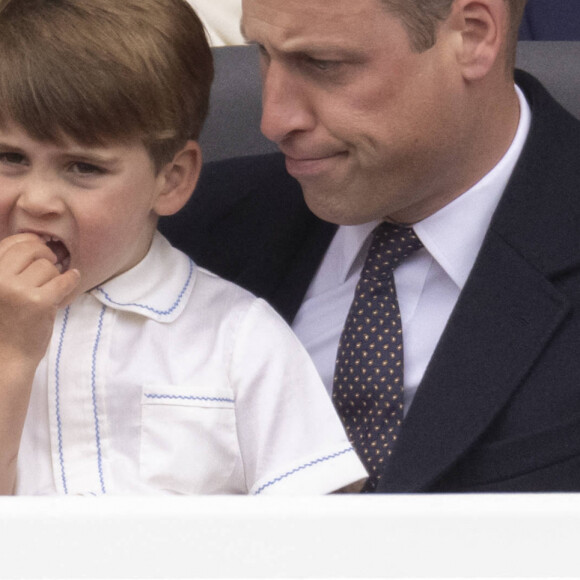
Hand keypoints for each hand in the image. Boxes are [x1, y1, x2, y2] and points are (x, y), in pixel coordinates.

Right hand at [0, 233, 79, 364]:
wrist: (5, 359)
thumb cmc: (3, 324)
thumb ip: (9, 268)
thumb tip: (36, 239)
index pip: (11, 243)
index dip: (30, 241)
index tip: (39, 246)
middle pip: (32, 250)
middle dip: (45, 254)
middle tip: (51, 263)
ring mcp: (18, 291)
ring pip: (48, 267)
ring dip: (54, 276)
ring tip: (48, 290)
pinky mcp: (40, 303)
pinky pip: (64, 280)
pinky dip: (72, 279)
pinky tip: (72, 278)